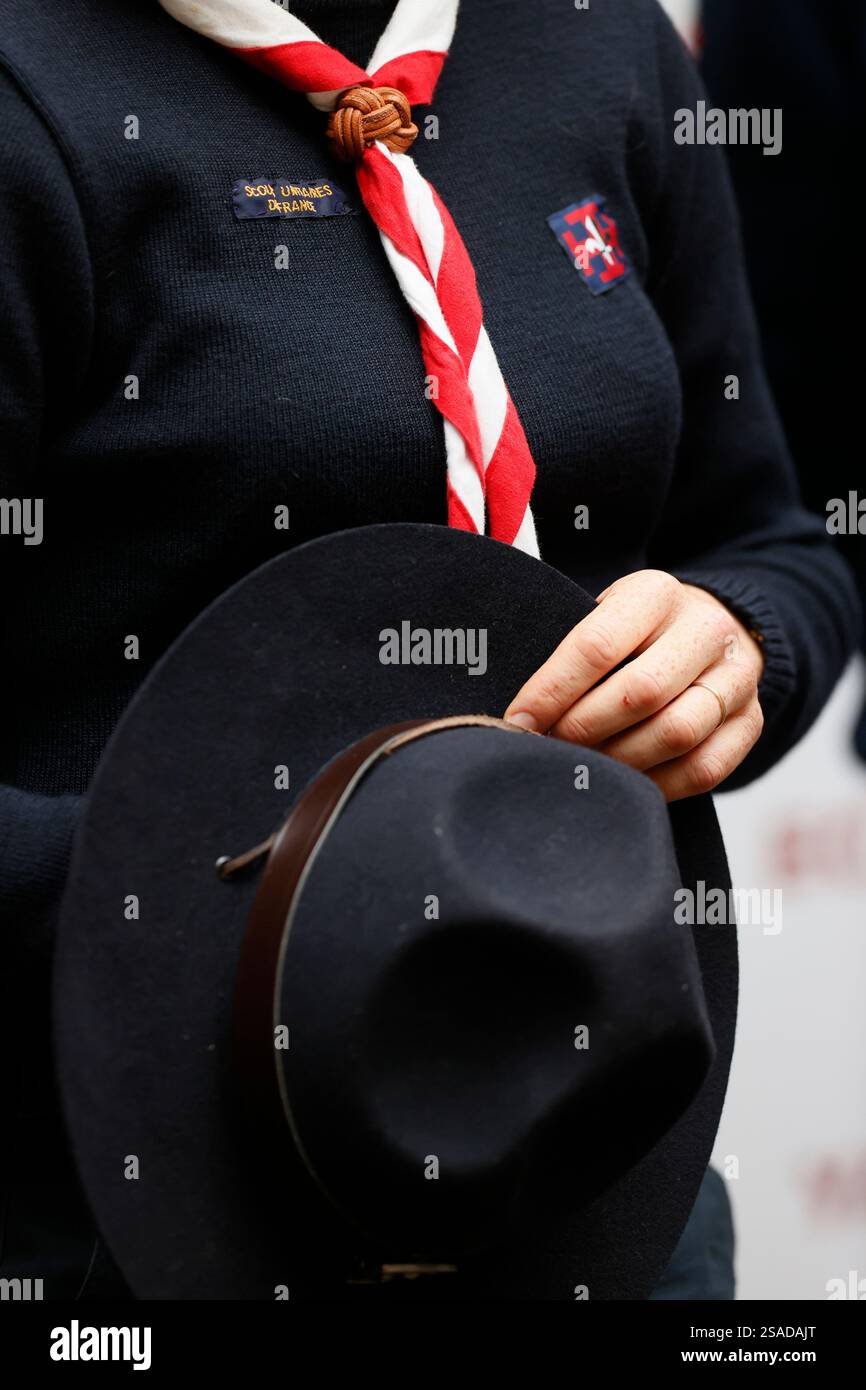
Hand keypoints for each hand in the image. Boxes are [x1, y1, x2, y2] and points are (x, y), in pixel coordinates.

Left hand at [504, 570, 764, 801]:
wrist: (715, 628)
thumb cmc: (637, 632)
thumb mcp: (604, 616)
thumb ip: (571, 655)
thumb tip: (519, 717)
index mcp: (655, 594)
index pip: (596, 646)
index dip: (551, 691)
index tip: (518, 723)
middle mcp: (705, 629)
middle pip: (640, 692)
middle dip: (584, 729)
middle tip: (551, 748)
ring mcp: (737, 677)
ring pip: (677, 733)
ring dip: (620, 761)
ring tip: (585, 767)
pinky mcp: (752, 721)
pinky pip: (705, 768)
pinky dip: (658, 786)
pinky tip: (626, 784)